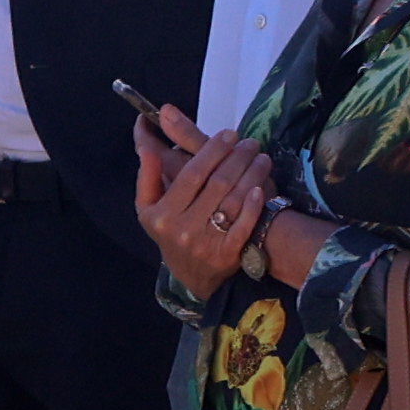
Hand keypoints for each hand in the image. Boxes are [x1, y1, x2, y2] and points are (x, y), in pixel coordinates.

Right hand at [134, 111, 272, 297]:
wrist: (192, 276)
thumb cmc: (170, 232)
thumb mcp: (148, 209)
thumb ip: (147, 178)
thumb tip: (148, 150)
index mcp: (163, 213)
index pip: (192, 174)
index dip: (213, 151)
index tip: (228, 134)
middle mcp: (183, 228)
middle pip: (217, 183)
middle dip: (237, 157)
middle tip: (250, 142)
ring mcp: (207, 242)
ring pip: (234, 200)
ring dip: (252, 174)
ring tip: (261, 157)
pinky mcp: (228, 254)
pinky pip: (245, 225)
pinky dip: (255, 205)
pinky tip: (261, 186)